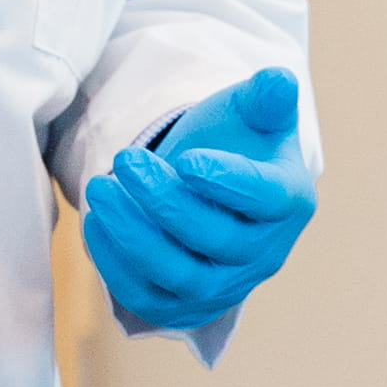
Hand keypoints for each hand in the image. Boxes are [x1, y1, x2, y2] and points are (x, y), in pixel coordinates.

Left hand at [86, 67, 315, 332]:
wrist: (210, 186)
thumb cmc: (236, 143)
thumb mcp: (252, 112)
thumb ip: (266, 96)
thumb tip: (278, 80)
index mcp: (289, 201)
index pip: (266, 199)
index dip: (228, 182)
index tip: (186, 159)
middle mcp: (263, 253)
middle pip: (216, 239)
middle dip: (165, 201)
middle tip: (126, 159)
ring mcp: (224, 286)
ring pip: (179, 275)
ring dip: (133, 235)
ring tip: (100, 188)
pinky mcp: (183, 305)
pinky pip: (147, 296)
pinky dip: (115, 263)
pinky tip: (97, 220)